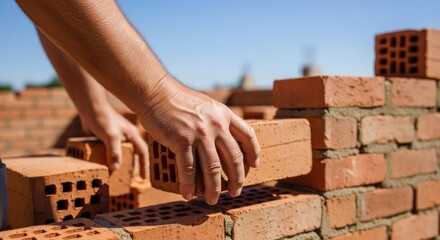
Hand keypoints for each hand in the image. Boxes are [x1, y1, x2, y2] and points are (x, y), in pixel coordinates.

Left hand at [80, 103, 148, 177]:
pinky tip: (107, 164)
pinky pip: (112, 150)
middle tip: (132, 178)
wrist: (90, 108)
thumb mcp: (111, 136)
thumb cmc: (103, 119)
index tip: (143, 178)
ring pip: (123, 153)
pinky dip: (111, 158)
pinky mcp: (108, 137)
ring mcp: (118, 136)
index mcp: (132, 135)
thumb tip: (115, 169)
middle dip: (134, 166)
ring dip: (122, 163)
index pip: (142, 152)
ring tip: (120, 174)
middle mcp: (127, 136)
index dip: (144, 165)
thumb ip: (114, 152)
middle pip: (134, 154)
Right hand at [139, 76, 259, 204]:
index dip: (254, 152)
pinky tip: (188, 195)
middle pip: (234, 158)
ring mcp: (200, 133)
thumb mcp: (206, 105)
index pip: (248, 135)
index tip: (255, 166)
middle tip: (236, 192)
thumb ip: (216, 120)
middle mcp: (216, 124)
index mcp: (224, 114)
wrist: (156, 92)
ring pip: (213, 169)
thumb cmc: (178, 99)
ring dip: (213, 189)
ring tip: (212, 199)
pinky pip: (188, 170)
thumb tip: (222, 139)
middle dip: (237, 179)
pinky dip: (188, 185)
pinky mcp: (181, 141)